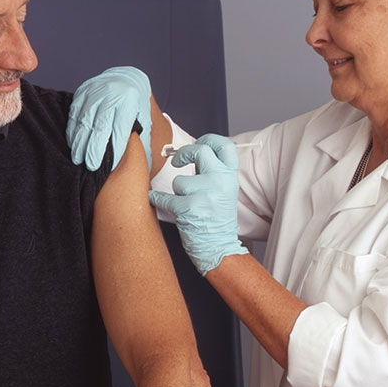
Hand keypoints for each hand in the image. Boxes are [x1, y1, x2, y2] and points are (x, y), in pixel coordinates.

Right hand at [67, 66, 151, 170]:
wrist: (126, 78)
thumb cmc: (136, 103)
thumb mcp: (145, 117)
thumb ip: (143, 138)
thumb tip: (145, 165)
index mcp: (129, 101)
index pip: (120, 129)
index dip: (115, 149)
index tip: (110, 166)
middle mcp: (111, 94)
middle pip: (100, 126)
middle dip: (94, 148)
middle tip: (91, 166)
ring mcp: (95, 92)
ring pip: (84, 121)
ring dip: (80, 142)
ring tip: (78, 159)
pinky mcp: (82, 91)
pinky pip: (74, 114)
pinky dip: (73, 131)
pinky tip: (73, 144)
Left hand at [149, 133, 247, 275]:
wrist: (218, 248)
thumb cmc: (215, 217)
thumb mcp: (221, 189)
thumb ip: (208, 169)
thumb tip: (186, 150)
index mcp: (230, 176)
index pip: (225, 145)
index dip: (208, 138)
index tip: (197, 142)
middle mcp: (222, 182)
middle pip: (200, 151)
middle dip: (183, 153)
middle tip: (176, 161)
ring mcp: (207, 195)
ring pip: (179, 180)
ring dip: (176, 191)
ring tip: (184, 202)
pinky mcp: (190, 209)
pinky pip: (165, 197)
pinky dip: (158, 199)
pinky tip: (157, 200)